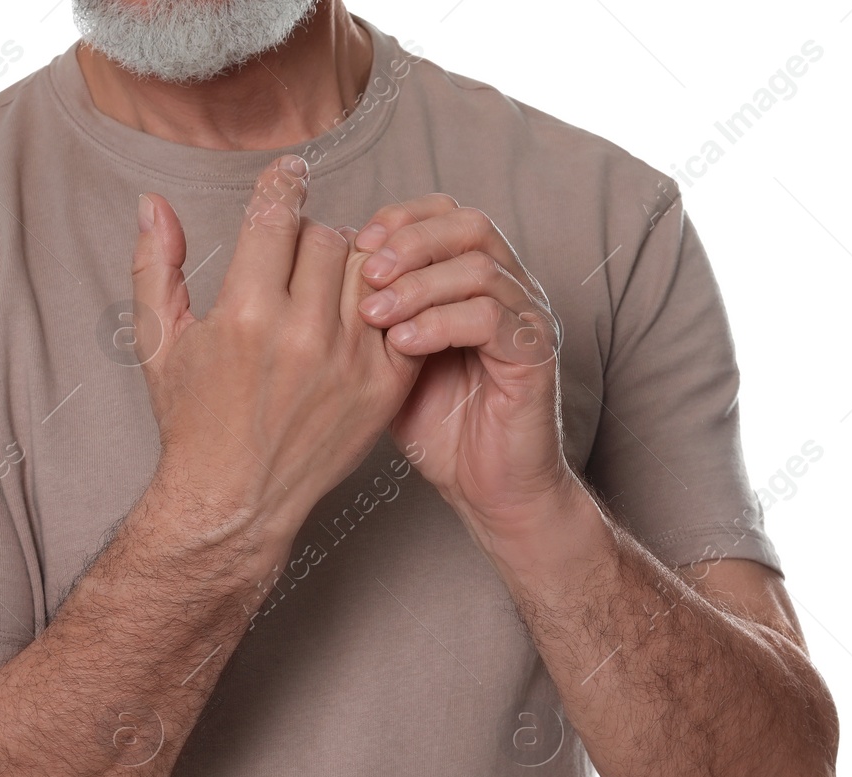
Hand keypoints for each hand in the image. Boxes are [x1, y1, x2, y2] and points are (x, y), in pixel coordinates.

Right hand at [132, 157, 424, 544]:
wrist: (234, 501)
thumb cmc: (191, 422)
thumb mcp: (159, 343)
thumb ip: (155, 266)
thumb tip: (150, 203)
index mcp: (246, 315)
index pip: (278, 216)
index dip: (284, 183)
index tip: (291, 173)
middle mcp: (303, 336)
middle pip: (328, 237)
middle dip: (310, 235)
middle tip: (297, 254)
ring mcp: (350, 363)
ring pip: (370, 271)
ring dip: (350, 267)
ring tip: (326, 284)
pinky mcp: (382, 388)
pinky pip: (401, 315)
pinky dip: (384, 306)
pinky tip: (358, 315)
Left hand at [353, 195, 578, 536]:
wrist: (489, 488)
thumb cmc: (438, 426)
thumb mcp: (389, 359)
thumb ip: (371, 313)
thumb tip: (316, 272)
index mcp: (479, 279)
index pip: (447, 213)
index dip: (402, 218)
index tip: (356, 241)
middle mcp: (512, 289)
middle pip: (470, 225)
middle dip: (411, 241)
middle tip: (366, 272)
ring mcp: (528, 319)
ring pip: (478, 268)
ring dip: (418, 286)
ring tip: (373, 316)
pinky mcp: (536, 355)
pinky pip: (490, 319)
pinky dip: (439, 324)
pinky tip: (402, 345)